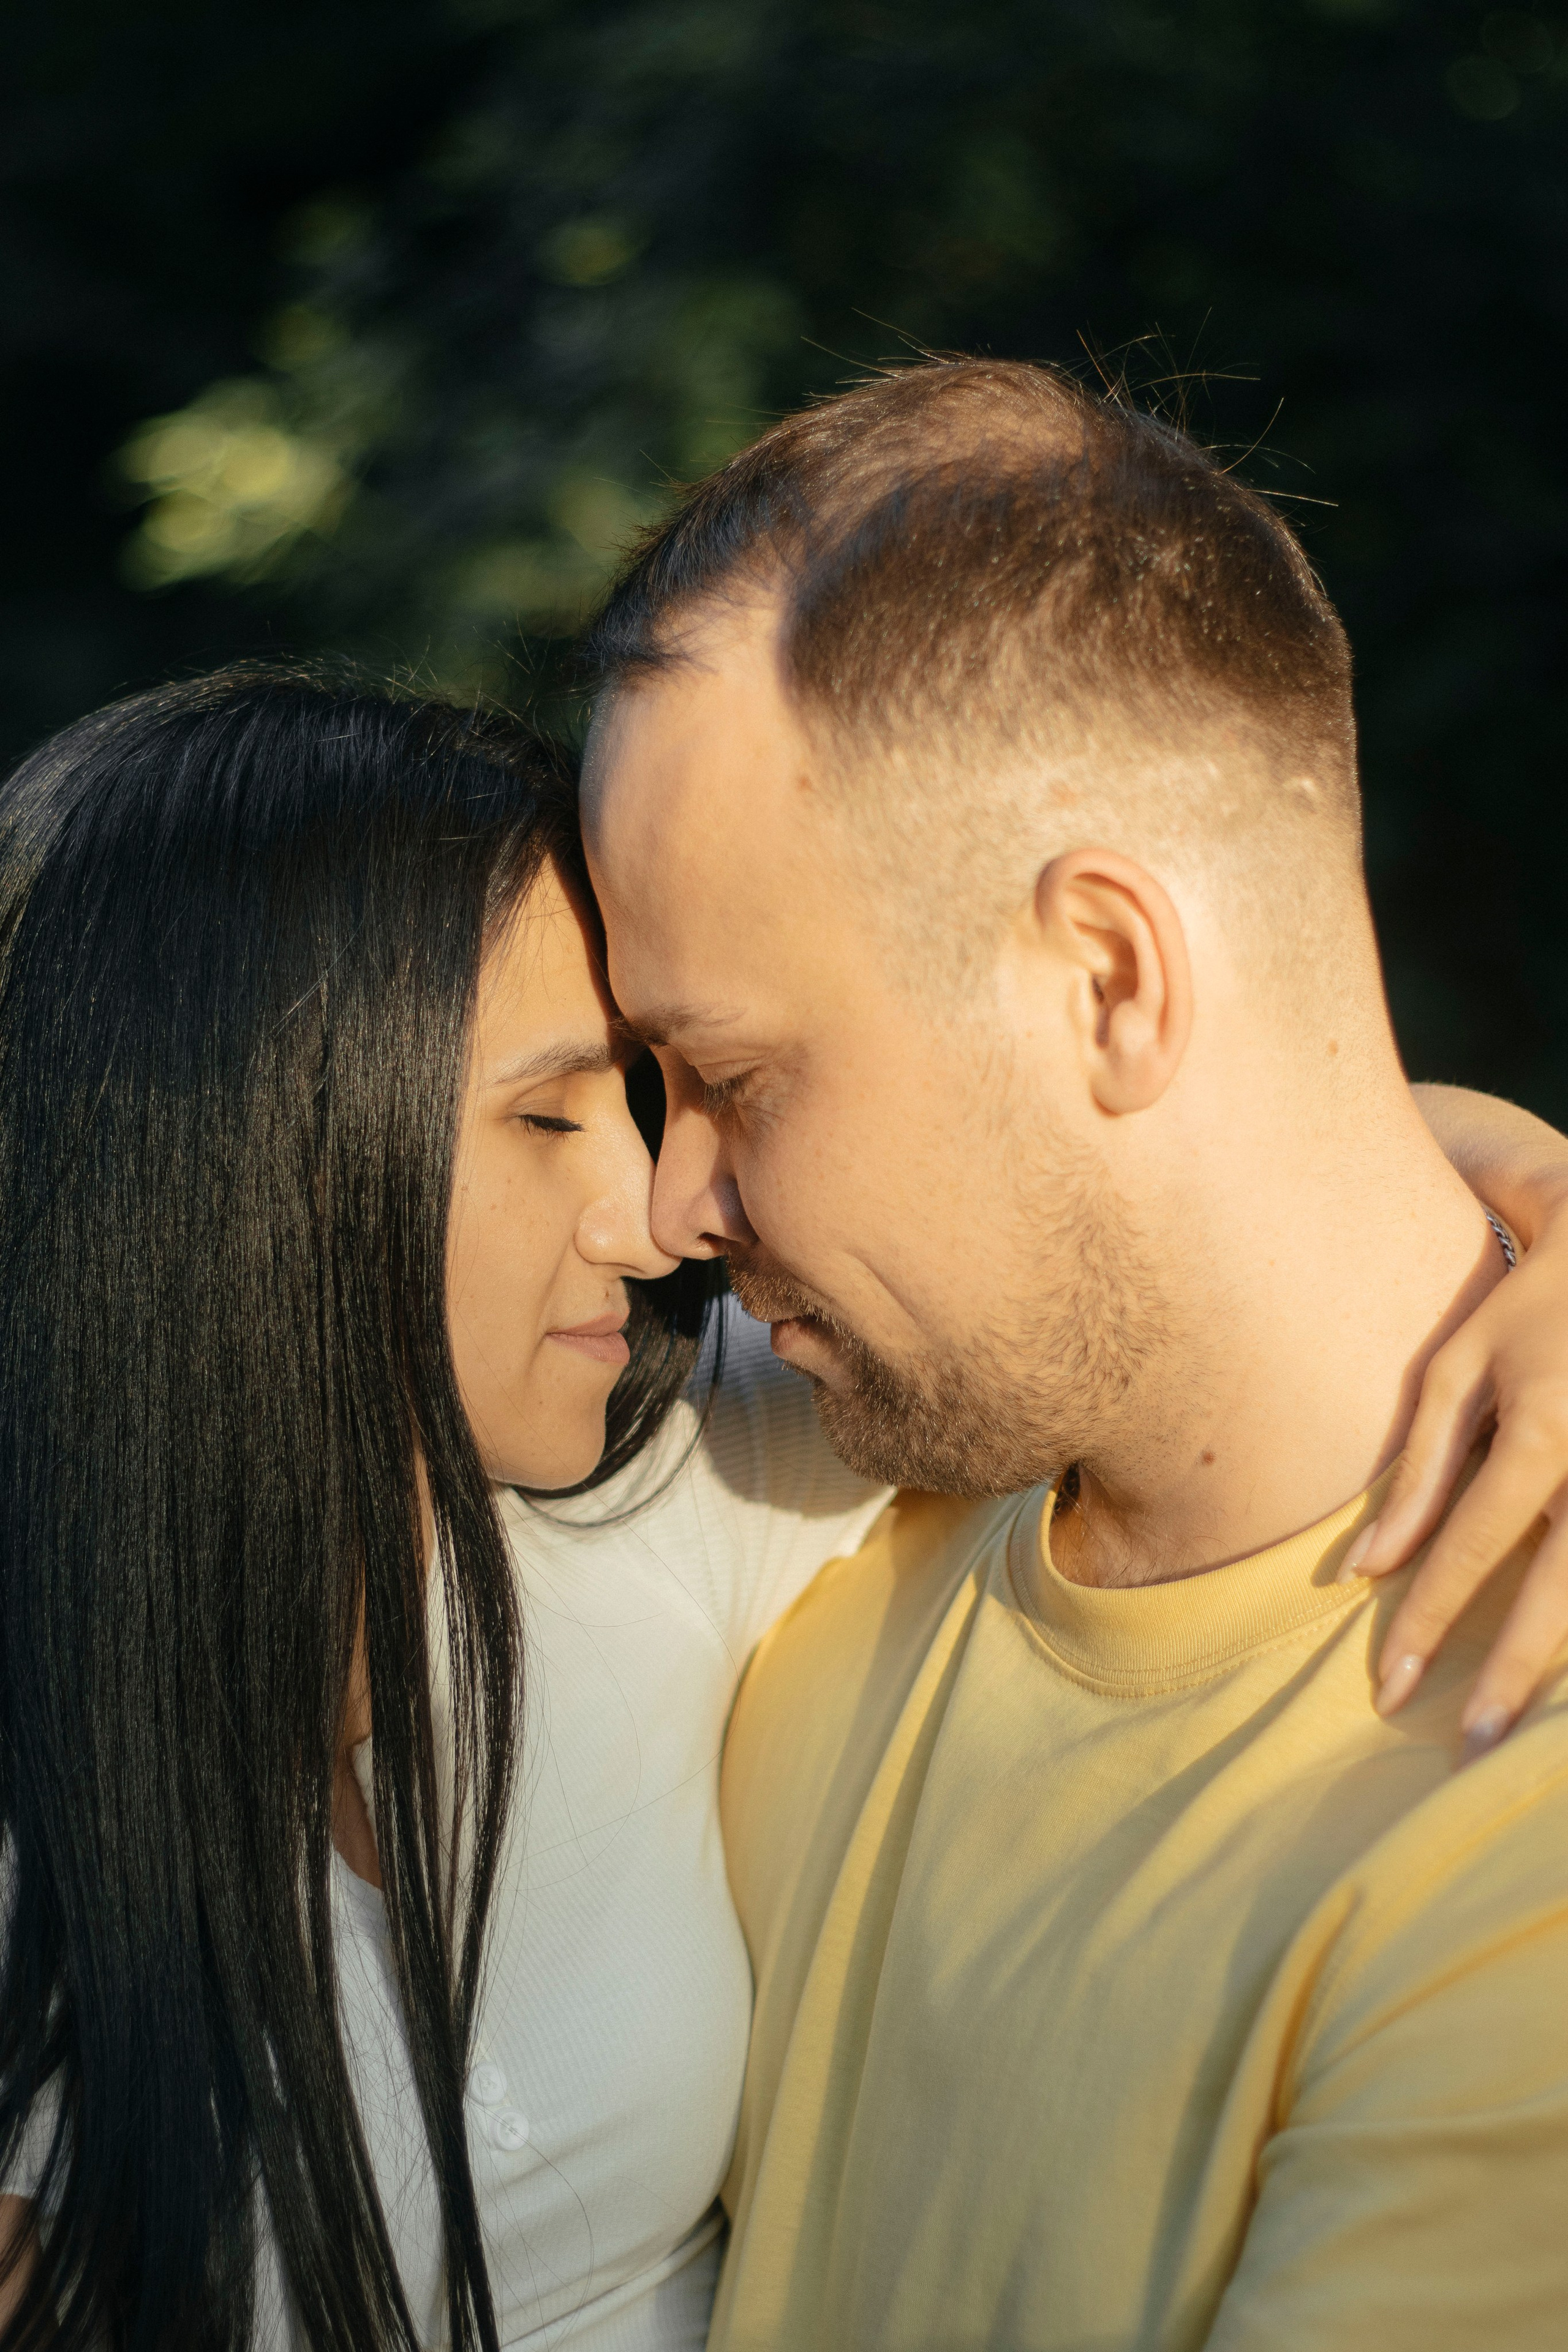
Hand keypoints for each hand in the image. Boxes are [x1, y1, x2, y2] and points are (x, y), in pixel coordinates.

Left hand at [1345, 1204, 1567, 1757]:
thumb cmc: (1532, 1310)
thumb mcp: (1460, 1365)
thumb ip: (1418, 1466)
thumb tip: (1367, 1564)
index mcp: (1545, 1427)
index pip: (1476, 1544)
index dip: (1431, 1619)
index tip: (1392, 1689)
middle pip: (1563, 1592)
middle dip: (1516, 1678)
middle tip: (1469, 1750)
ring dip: (1563, 1665)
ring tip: (1519, 1733)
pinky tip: (1558, 1682)